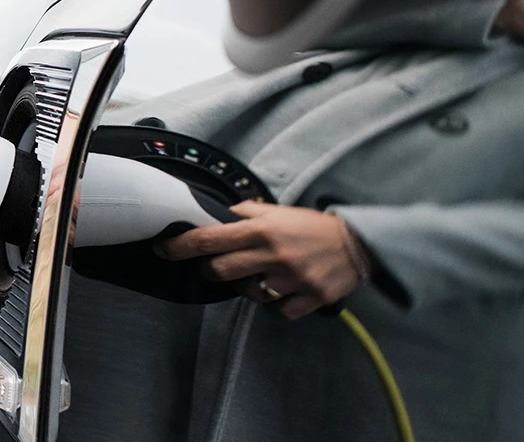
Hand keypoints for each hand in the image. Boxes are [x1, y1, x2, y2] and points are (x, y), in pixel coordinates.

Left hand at [158, 201, 366, 318]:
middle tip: (215, 264)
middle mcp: (273, 254)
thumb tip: (216, 218)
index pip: (210, 239)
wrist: (359, 243)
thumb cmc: (313, 226)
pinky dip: (273, 304)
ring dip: (245, 286)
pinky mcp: (308, 299)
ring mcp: (291, 279)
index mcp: (262, 229)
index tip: (164, 249)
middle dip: (210, 269)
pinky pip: (276, 311)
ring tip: (258, 274)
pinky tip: (279, 290)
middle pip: (220, 271)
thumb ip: (246, 215)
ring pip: (247, 293)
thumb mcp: (278, 211)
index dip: (181, 246)